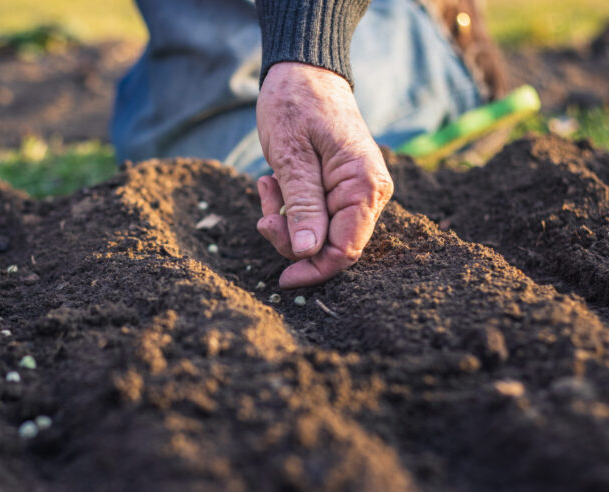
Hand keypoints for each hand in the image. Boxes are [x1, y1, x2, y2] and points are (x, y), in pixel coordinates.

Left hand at [255, 62, 392, 288]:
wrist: (304, 70)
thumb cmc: (296, 104)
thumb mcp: (291, 156)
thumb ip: (302, 206)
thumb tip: (308, 252)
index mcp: (364, 186)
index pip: (346, 249)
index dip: (314, 270)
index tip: (283, 280)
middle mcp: (369, 193)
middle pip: (331, 246)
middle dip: (292, 239)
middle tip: (263, 215)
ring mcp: (356, 192)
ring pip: (319, 233)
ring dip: (286, 220)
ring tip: (267, 185)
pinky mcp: (339, 189)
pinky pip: (314, 215)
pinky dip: (289, 207)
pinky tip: (273, 182)